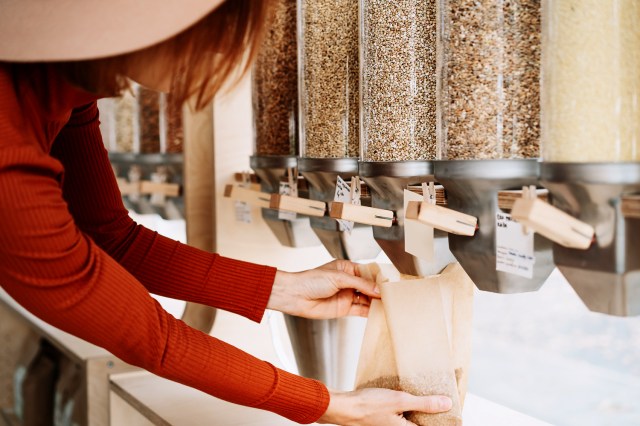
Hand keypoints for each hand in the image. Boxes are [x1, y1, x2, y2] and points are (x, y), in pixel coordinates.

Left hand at [267, 259, 378, 318]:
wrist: (295, 296)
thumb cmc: (311, 280)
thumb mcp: (338, 278)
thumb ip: (360, 284)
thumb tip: (377, 289)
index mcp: (346, 269)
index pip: (367, 273)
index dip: (378, 278)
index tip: (389, 282)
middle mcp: (348, 282)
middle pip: (368, 287)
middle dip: (379, 291)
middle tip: (392, 295)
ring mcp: (346, 296)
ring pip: (366, 299)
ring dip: (376, 302)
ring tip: (388, 304)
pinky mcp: (344, 309)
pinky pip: (360, 310)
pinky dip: (369, 312)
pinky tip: (378, 312)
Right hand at [317, 388, 452, 425]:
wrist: (344, 407)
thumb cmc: (368, 405)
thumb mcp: (400, 400)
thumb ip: (424, 404)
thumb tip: (447, 404)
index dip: (442, 418)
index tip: (451, 409)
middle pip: (422, 421)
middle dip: (431, 411)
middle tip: (440, 397)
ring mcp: (392, 424)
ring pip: (412, 417)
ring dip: (418, 406)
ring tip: (424, 392)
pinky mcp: (385, 418)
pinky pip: (402, 413)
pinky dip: (406, 405)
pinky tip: (406, 392)